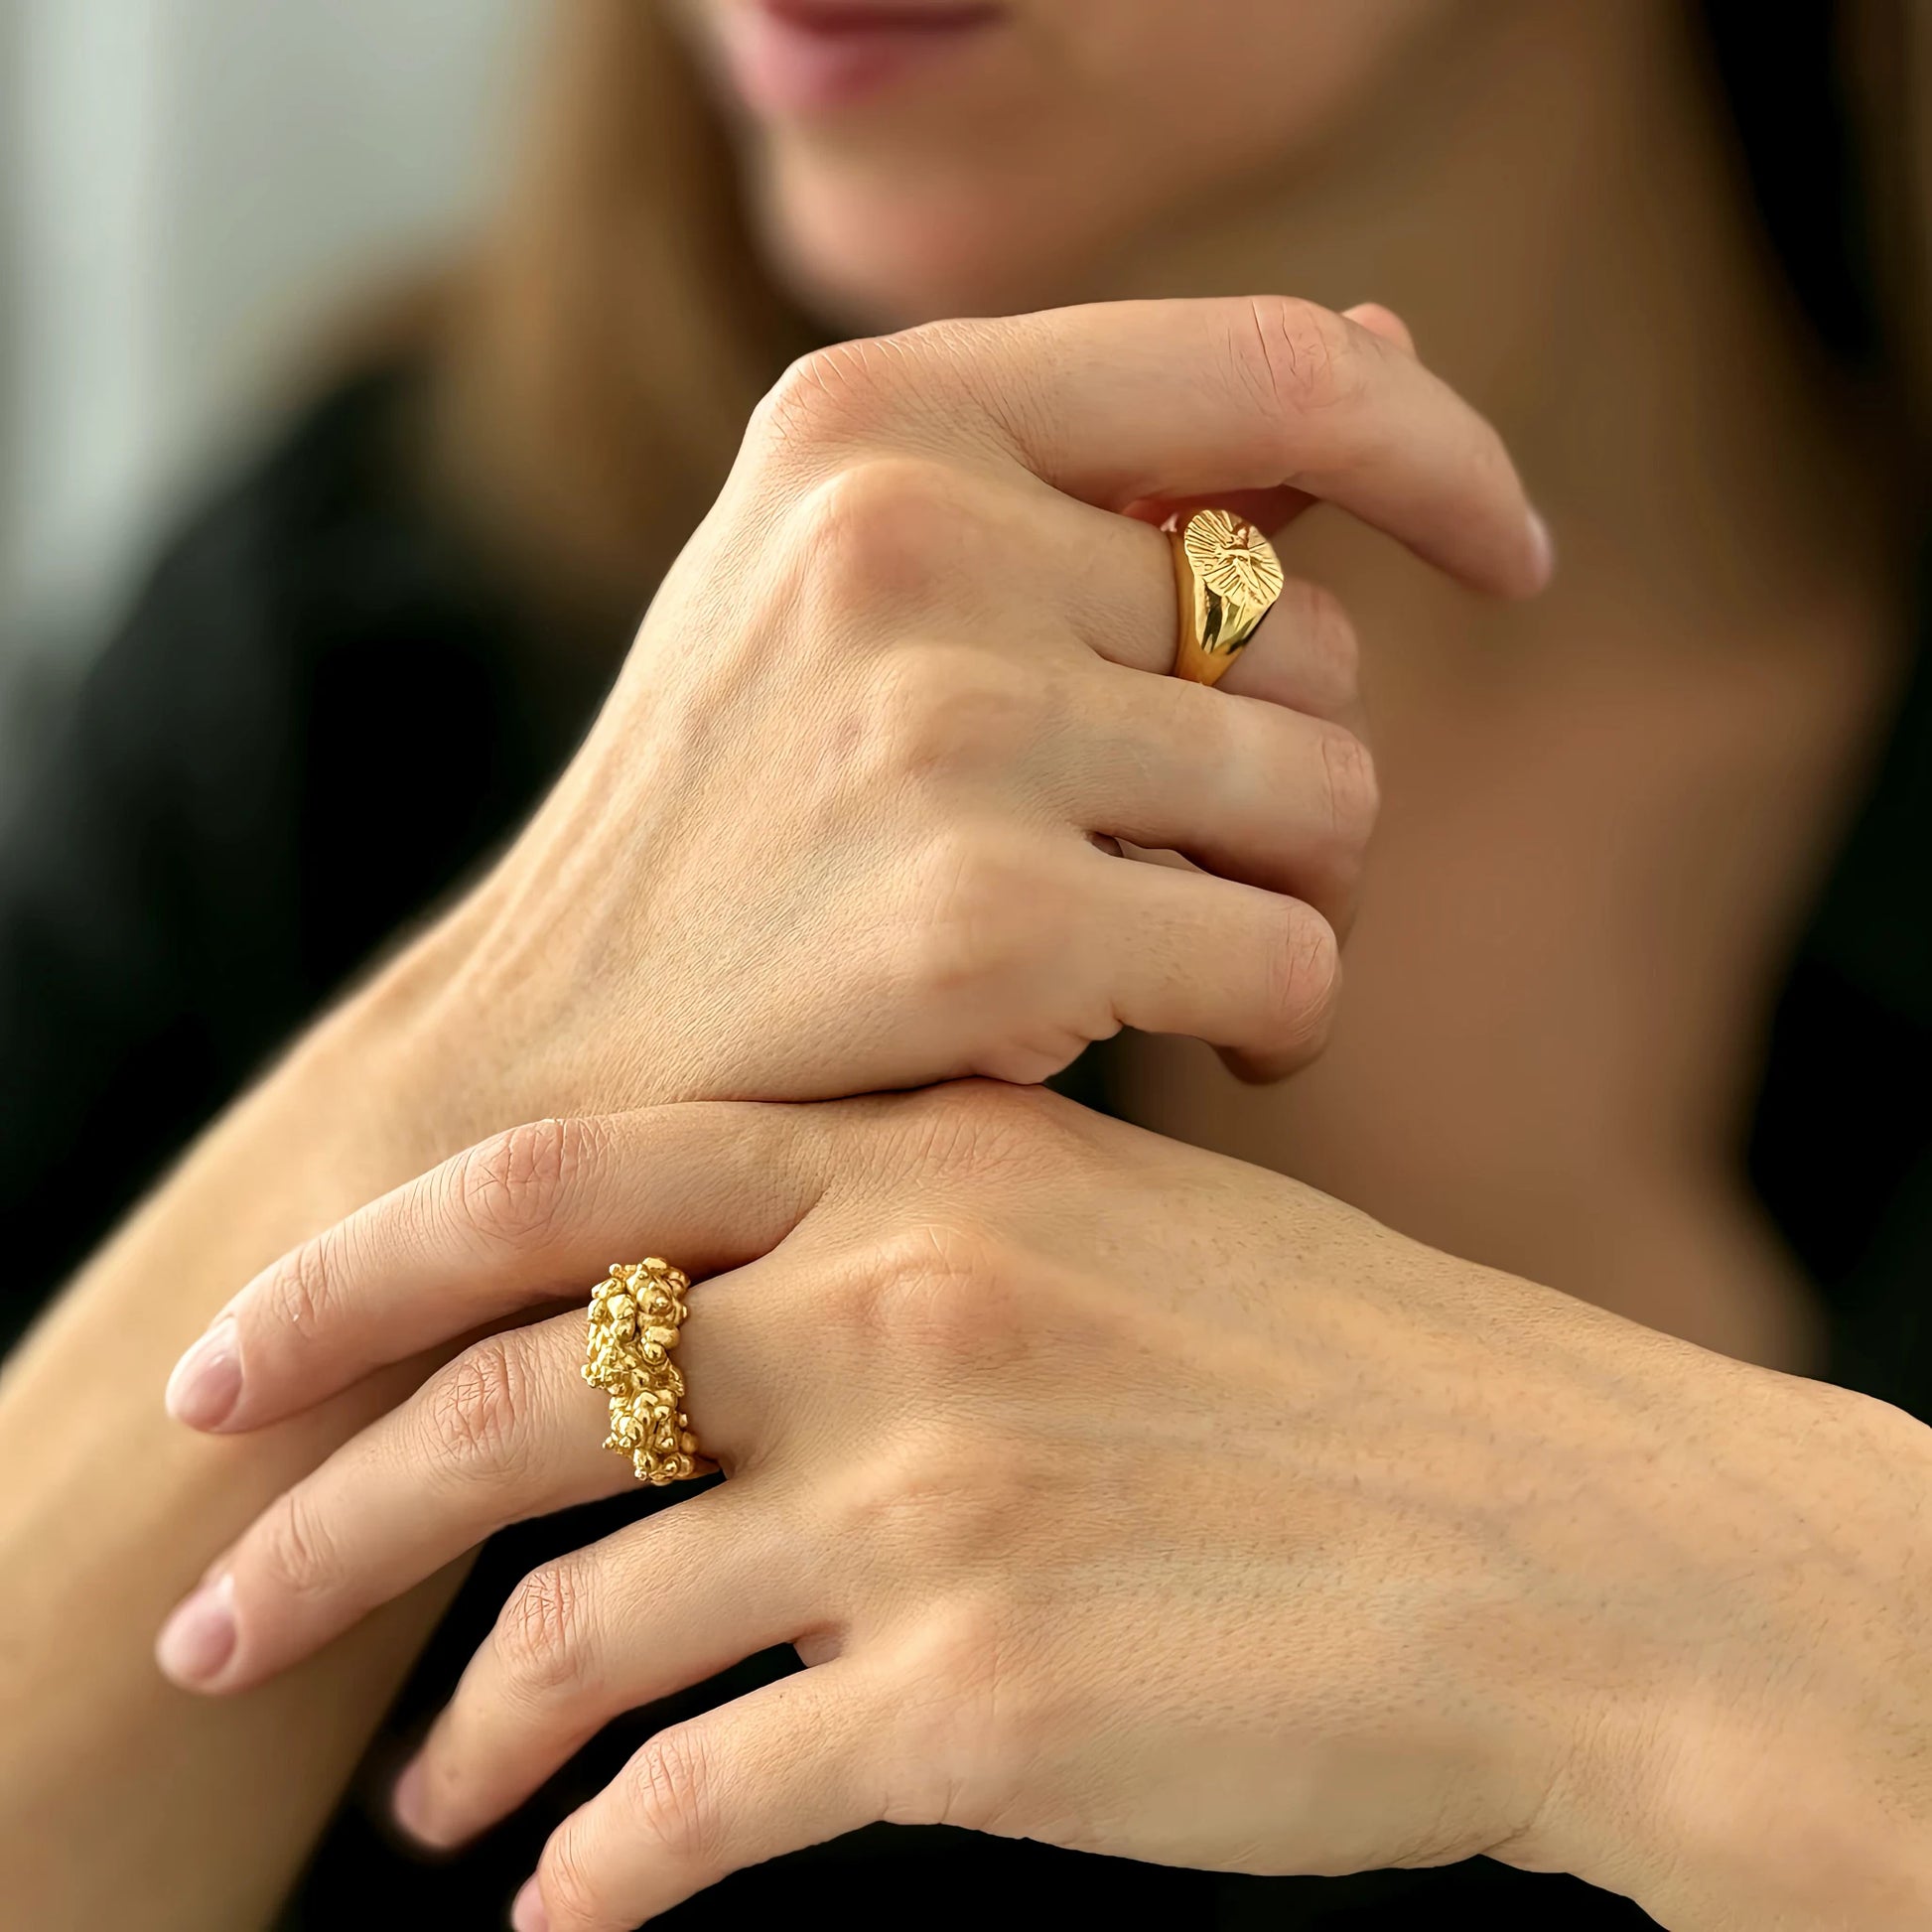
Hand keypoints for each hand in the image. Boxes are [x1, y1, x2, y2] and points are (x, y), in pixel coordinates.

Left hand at [160, 1084, 1931, 1927]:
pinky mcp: (982, 1713)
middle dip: (322, 1518)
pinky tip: (569, 1899)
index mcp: (929, 1163)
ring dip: (464, 1725)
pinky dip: (606, 1860)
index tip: (239, 1356)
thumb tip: (723, 1299)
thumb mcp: (1114, 1224)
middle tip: (211, 1616)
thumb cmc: (1344, 1375)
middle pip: (511, 1401)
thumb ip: (917, 1221)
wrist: (1558, 1543)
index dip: (360, 1266)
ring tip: (417, 1793)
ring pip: (582, 1620)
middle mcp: (905, 1307)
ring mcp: (934, 1509)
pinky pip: (708, 1801)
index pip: (561, 1180)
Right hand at [402, 296, 1545, 1122]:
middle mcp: (902, 536)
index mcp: (878, 414)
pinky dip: (1272, 1016)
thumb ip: (1102, 472)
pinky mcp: (983, 931)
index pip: (1279, 369)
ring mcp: (939, 730)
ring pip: (1327, 805)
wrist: (543, 1058)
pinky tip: (1170, 1043)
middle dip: (1288, 772)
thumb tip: (1383, 345)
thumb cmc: (741, 816)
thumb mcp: (864, 586)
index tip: (1512, 552)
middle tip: (1181, 867)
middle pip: (1312, 642)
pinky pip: (1288, 959)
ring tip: (1151, 950)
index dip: (1444, 453)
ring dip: (1285, 899)